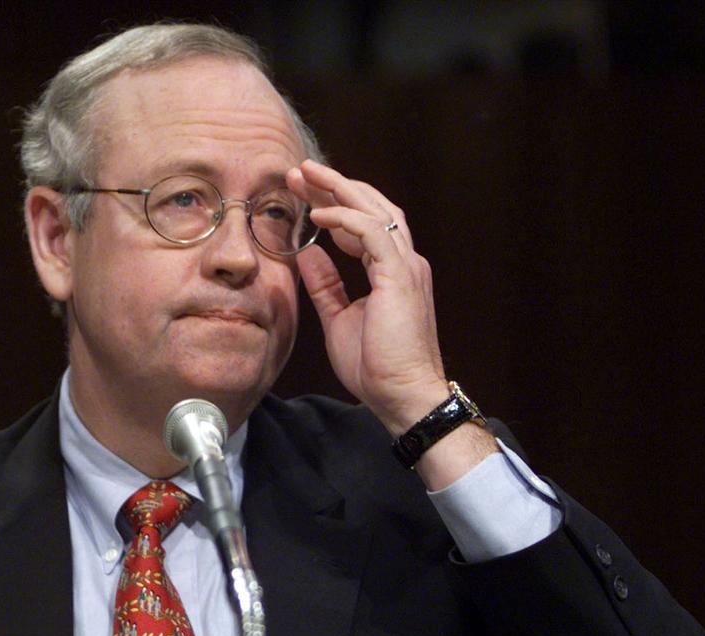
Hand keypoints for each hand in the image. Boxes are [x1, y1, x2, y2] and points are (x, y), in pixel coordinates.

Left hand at [288, 160, 447, 434]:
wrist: (402, 395)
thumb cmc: (376, 367)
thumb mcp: (339, 318)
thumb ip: (327, 286)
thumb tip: (309, 255)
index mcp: (391, 270)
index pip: (363, 223)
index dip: (334, 204)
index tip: (302, 194)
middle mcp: (403, 261)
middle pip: (370, 206)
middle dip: (334, 185)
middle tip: (299, 171)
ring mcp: (405, 266)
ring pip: (374, 210)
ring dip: (338, 189)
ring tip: (305, 176)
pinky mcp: (399, 276)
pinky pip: (372, 232)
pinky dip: (345, 218)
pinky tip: (318, 215)